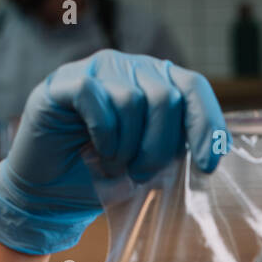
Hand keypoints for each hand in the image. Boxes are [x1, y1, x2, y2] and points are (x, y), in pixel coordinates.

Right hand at [0, 49, 229, 255]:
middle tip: (141, 174)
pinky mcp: (64, 82)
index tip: (208, 165)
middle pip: (165, 98)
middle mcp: (129, 68)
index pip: (193, 88)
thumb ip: (175, 150)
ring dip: (126, 146)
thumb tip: (210, 153)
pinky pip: (96, 99)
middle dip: (158, 147)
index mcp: (156, 83)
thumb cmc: (103, 177)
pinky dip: (102, 134)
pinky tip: (96, 151)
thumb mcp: (149, 166)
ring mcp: (95, 70)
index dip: (207, 125)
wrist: (50, 193)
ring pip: (131, 101)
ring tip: (112, 165)